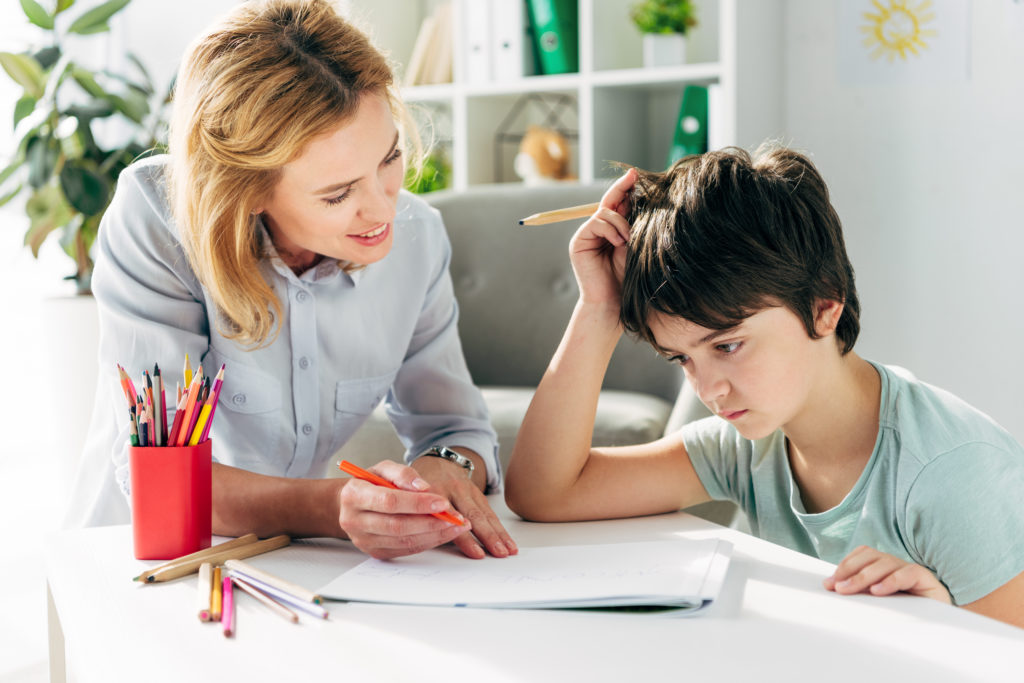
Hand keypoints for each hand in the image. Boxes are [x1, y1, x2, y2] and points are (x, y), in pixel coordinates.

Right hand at [338, 460, 469, 559]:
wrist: (350, 504)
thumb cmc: (370, 483)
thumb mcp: (383, 469)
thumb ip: (403, 473)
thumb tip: (424, 487)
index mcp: (354, 495)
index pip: (389, 501)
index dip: (418, 503)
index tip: (442, 502)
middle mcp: (354, 521)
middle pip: (397, 526)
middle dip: (431, 523)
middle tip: (455, 519)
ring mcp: (363, 540)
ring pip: (403, 542)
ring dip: (434, 535)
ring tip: (456, 527)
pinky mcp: (374, 552)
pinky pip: (405, 550)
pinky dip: (427, 543)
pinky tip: (443, 534)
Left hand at [413, 452, 517, 559]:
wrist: (437, 462)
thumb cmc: (418, 486)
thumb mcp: (408, 493)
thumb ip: (414, 513)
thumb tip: (418, 539)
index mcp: (433, 491)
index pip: (450, 516)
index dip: (464, 536)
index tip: (476, 552)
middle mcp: (454, 490)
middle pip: (473, 515)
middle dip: (488, 536)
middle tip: (499, 553)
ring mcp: (468, 491)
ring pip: (485, 514)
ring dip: (499, 534)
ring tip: (508, 551)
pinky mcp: (478, 494)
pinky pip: (490, 513)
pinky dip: (500, 529)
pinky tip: (508, 543)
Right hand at [569, 168, 636, 306]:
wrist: (613, 302)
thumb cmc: (627, 278)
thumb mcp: (634, 246)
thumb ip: (633, 224)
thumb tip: (639, 197)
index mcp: (612, 230)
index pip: (618, 204)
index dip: (626, 188)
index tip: (637, 174)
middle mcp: (597, 229)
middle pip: (609, 201)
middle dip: (622, 187)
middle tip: (634, 175)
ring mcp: (586, 234)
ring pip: (604, 211)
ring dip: (621, 222)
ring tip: (628, 240)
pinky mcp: (578, 241)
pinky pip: (596, 222)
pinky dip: (610, 229)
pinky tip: (618, 243)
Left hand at [824, 545, 951, 602]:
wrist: (941, 626)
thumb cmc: (906, 613)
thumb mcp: (880, 602)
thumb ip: (862, 593)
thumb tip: (834, 590)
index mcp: (884, 566)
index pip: (862, 555)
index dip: (845, 565)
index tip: (829, 583)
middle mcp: (896, 564)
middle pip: (870, 557)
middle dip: (849, 571)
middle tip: (836, 587)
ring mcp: (911, 569)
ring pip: (885, 563)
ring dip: (863, 576)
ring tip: (849, 589)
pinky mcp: (926, 578)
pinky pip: (907, 574)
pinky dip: (890, 581)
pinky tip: (878, 591)